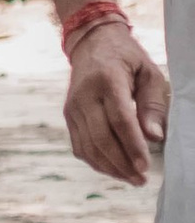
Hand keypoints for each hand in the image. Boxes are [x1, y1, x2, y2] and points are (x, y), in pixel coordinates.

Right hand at [64, 19, 168, 185]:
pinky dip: (96, 162)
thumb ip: (153, 105)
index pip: (119, 119)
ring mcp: (73, 107)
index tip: (145, 167)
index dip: (132, 146)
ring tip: (131, 179)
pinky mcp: (68, 116)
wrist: (92, 43)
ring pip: (88, 147)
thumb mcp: (149, 73)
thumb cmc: (127, 58)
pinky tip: (114, 169)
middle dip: (122, 163)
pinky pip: (79, 146)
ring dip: (110, 168)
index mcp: (107, 80)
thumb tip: (154, 137)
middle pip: (101, 138)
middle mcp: (85, 95)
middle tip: (141, 179)